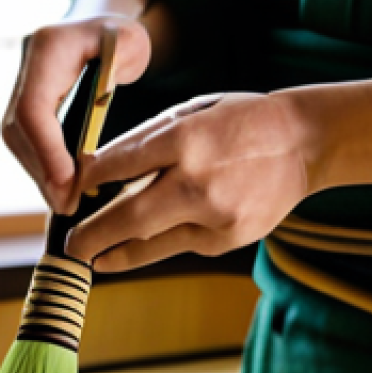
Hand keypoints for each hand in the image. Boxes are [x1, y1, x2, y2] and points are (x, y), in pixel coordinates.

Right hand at [1, 16, 151, 213]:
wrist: (103, 30)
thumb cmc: (122, 37)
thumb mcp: (133, 40)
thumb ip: (125, 66)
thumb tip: (104, 102)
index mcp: (48, 48)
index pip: (33, 108)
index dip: (46, 150)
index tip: (68, 183)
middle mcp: (26, 67)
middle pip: (18, 130)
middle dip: (42, 172)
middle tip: (67, 206)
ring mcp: (20, 86)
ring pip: (16, 141)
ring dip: (39, 175)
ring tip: (65, 204)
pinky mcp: (23, 105)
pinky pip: (24, 142)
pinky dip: (41, 168)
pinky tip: (60, 190)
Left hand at [67, 92, 310, 271]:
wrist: (304, 144)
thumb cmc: (241, 123)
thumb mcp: (192, 113)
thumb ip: (147, 141)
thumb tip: (99, 171)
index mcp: (186, 138)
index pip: (119, 165)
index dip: (86, 183)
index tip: (68, 194)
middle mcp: (197, 181)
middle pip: (128, 217)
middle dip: (93, 235)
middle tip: (70, 247)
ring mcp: (215, 216)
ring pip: (152, 242)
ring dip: (117, 253)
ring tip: (94, 260)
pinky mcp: (228, 239)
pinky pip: (181, 245)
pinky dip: (157, 245)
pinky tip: (136, 249)